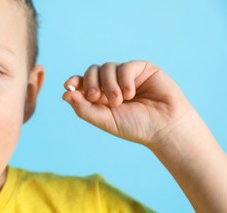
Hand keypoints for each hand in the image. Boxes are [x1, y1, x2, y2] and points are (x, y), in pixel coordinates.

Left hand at [63, 61, 192, 146]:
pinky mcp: (142, 69)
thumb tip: (65, 94)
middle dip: (91, 83)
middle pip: (92, 71)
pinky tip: (130, 93)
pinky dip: (124, 80)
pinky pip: (125, 66)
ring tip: (119, 101)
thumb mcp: (104, 120)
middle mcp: (112, 83)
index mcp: (101, 96)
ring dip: (109, 85)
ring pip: (107, 67)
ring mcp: (126, 75)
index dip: (75, 81)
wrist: (164, 127)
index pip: (83, 82)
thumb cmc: (135, 127)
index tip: (69, 86)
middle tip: (97, 98)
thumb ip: (84, 108)